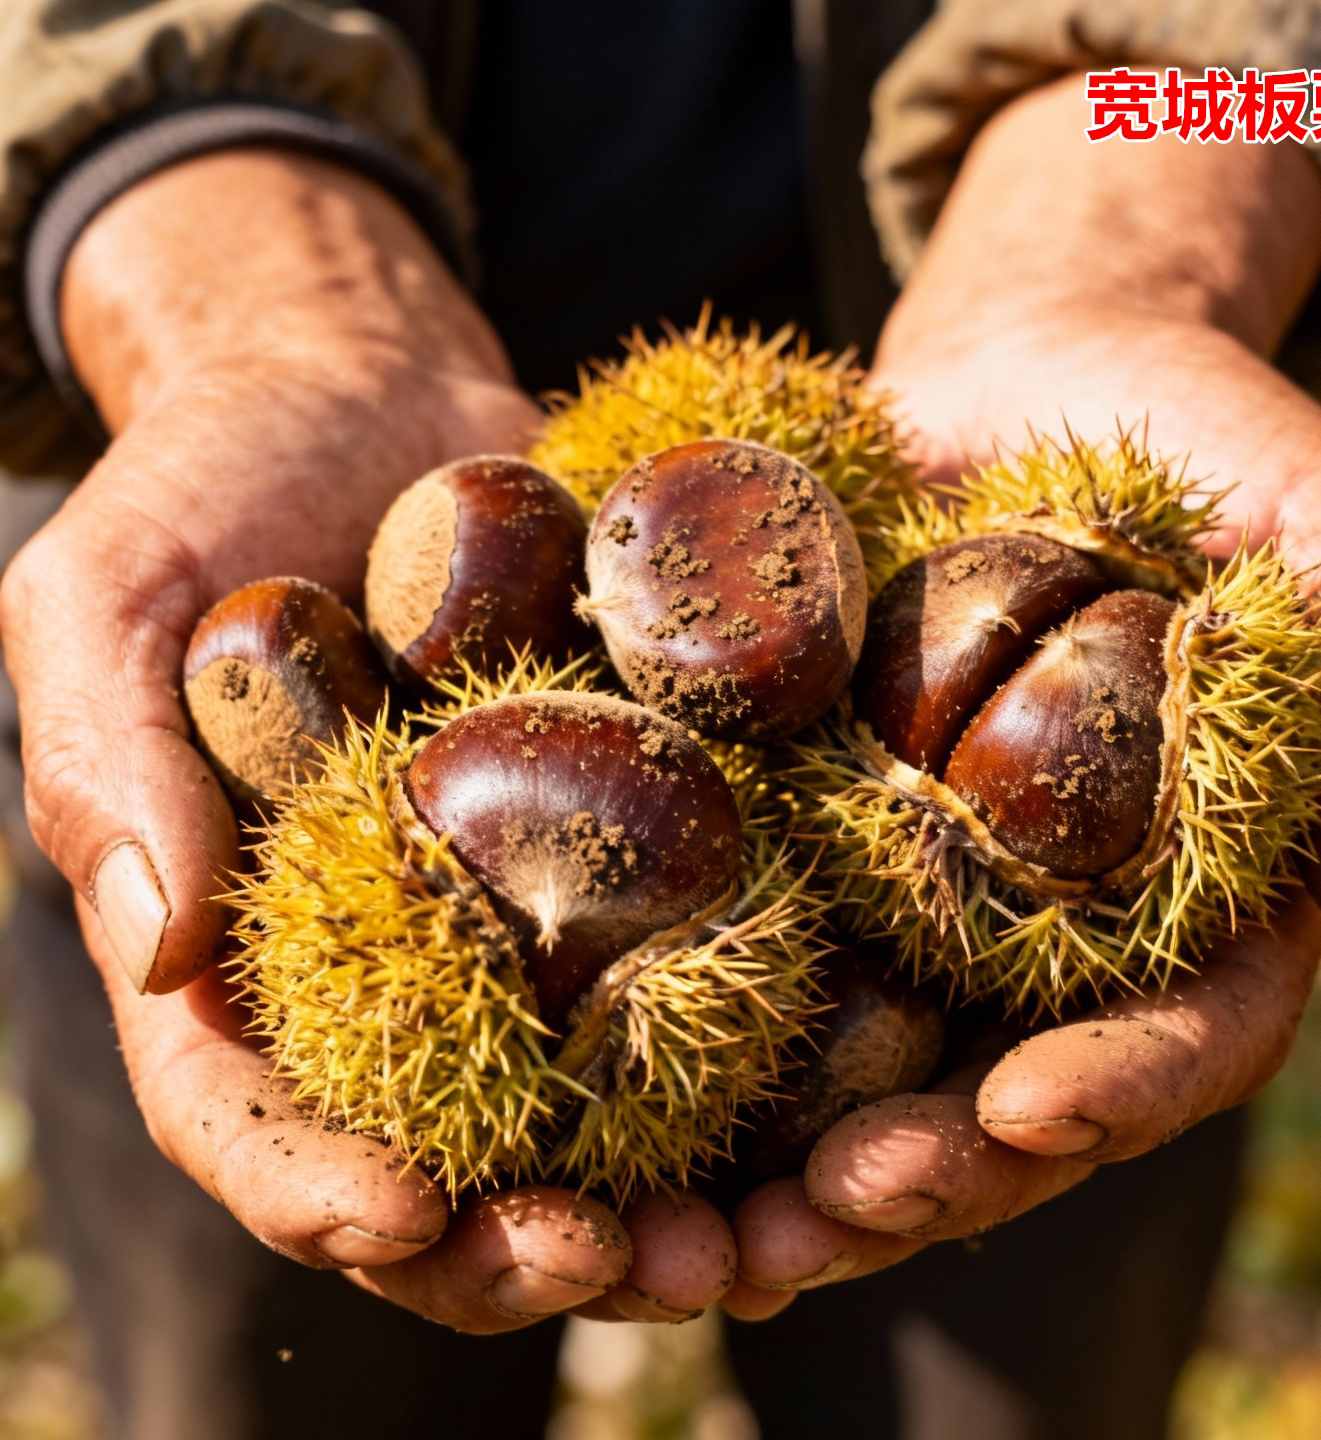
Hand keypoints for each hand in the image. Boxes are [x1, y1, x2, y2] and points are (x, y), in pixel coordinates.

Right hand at [1, 149, 736, 1328]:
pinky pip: (690, 939)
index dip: (312, 1190)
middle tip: (633, 1271)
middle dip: (526, 1241)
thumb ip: (113, 767)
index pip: (248, 1112)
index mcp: (242, 937)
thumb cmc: (210, 482)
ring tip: (754, 1230)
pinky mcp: (626, 824)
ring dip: (669, 1183)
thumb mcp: (111, 603)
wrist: (366, 386)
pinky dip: (756, 1021)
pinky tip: (839, 1070)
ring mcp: (516, 897)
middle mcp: (391, 950)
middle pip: (444, 1148)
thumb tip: (157, 950)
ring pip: (587, 1091)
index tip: (402, 1220)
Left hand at [724, 73, 1320, 1310]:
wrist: (1034, 360)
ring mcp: (928, 878)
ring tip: (721, 1232)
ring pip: (872, 1063)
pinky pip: (765, 941)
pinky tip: (628, 1108)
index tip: (1026, 1114)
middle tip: (831, 1216)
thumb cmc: (1205, 432)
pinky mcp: (818, 822)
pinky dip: (708, 1033)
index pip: (1183, 1034)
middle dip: (930, 1169)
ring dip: (800, 1160)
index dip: (1118, 1089)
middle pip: (1006, 1091)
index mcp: (1193, 888)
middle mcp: (1056, 915)